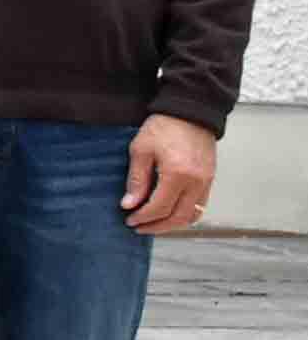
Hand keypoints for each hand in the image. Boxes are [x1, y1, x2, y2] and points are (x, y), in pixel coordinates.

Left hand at [124, 114, 219, 235]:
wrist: (191, 112)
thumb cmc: (164, 127)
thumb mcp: (141, 150)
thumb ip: (137, 179)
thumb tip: (129, 204)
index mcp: (178, 174)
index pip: (160, 208)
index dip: (143, 217)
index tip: (129, 219)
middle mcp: (196, 182)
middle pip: (178, 218)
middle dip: (157, 227)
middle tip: (139, 227)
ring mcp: (206, 182)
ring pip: (193, 216)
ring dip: (172, 224)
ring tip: (153, 224)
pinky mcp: (210, 179)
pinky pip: (200, 206)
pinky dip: (185, 215)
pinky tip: (170, 213)